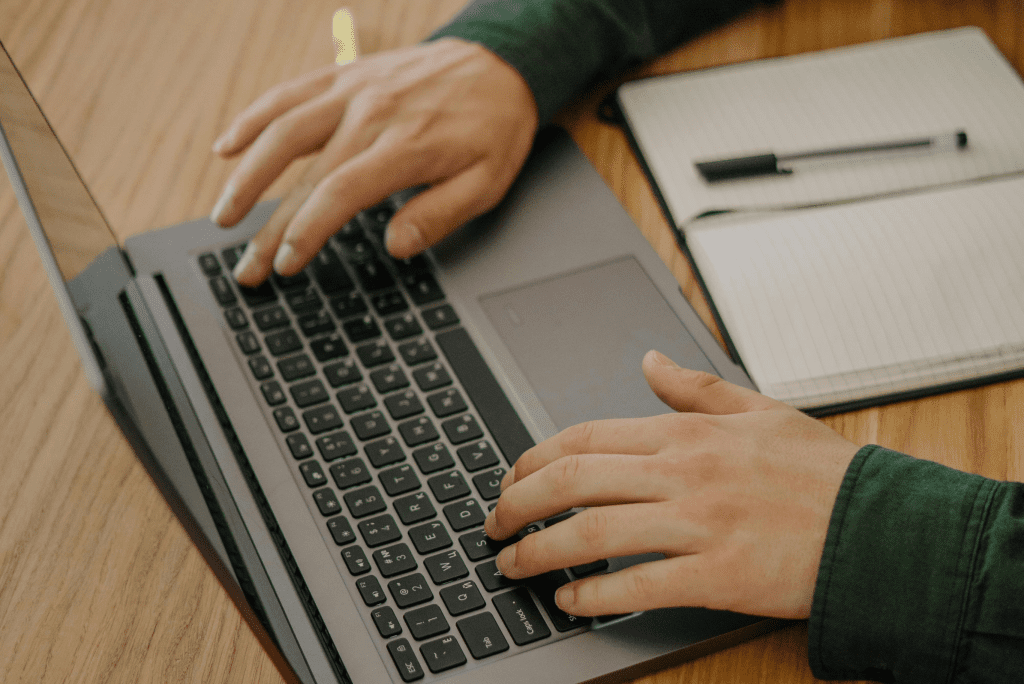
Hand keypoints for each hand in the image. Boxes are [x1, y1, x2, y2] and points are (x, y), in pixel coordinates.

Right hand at [211, 38, 538, 284]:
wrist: (499, 64)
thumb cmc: (492, 128)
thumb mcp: (486, 183)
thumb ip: (440, 215)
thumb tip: (397, 246)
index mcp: (407, 145)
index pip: (341, 193)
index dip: (308, 231)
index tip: (286, 263)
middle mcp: (371, 113)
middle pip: (305, 175)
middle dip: (269, 228)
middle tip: (248, 268)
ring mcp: (352, 90)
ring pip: (282, 130)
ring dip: (247, 177)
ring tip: (225, 216)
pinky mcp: (343, 74)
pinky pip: (288, 93)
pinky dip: (253, 119)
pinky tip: (227, 147)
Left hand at [484, 350, 859, 619]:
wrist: (883, 527)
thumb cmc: (822, 472)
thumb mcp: (760, 410)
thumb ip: (695, 387)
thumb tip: (649, 360)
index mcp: (688, 433)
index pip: (585, 436)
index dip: (533, 458)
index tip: (511, 477)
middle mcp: (684, 473)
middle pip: (573, 481)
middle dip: (518, 503)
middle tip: (493, 525)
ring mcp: (699, 524)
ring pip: (593, 534)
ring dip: (539, 552)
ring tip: (513, 565)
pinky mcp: (718, 576)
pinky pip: (637, 586)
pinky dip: (593, 597)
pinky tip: (569, 602)